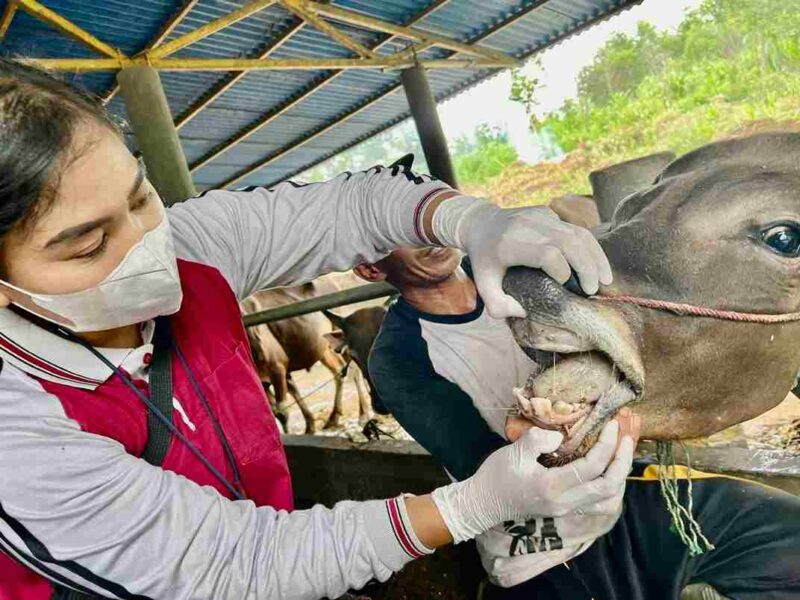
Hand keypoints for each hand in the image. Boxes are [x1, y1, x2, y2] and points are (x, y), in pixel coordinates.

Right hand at [431, 418, 634, 543]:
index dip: (607, 444)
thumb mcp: (514, 451)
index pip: (592, 467)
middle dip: (623, 460)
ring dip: (621, 476)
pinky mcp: (566, 510)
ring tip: (622, 453)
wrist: (485, 502)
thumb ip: (538, 439)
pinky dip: (611, 488)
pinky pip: (599, 504)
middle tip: (626, 436)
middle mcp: (565, 502)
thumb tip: (560, 435)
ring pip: (609, 500)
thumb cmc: (497, 474)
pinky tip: (610, 471)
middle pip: (609, 487)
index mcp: (553, 486)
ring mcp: (567, 509)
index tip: (611, 424)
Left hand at [432, 198, 611, 317]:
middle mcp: (529, 226)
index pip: (547, 254)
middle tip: (593, 291)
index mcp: (511, 244)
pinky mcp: (550, 214)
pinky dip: (590, 249)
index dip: (562, 272)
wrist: (480, 223)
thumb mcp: (483, 285)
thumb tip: (525, 313)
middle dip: (587, 268)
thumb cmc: (485, 260)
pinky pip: (577, 230)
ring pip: (579, 234)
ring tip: (606, 280)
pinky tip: (597, 266)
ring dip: (596, 257)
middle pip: (570, 242)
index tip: (565, 287)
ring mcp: (541, 216)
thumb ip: (498, 306)